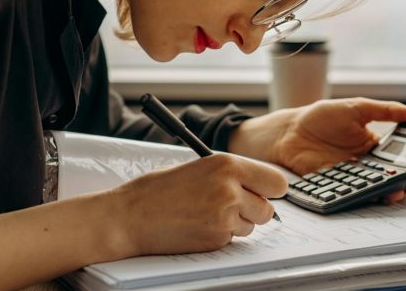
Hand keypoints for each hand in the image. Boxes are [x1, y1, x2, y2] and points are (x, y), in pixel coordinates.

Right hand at [106, 153, 286, 256]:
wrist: (129, 217)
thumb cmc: (157, 190)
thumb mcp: (199, 167)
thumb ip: (230, 174)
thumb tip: (257, 184)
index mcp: (227, 164)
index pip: (277, 182)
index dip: (271, 190)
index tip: (265, 192)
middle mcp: (230, 189)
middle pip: (268, 209)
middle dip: (255, 210)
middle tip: (234, 206)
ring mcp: (224, 217)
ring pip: (251, 227)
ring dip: (237, 223)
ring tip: (207, 213)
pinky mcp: (215, 239)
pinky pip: (232, 239)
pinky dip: (220, 235)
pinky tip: (198, 226)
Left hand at [229, 98, 405, 202]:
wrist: (289, 131)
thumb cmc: (322, 117)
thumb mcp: (358, 107)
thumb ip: (388, 111)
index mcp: (373, 146)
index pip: (399, 159)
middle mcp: (364, 164)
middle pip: (389, 178)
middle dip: (404, 183)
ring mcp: (350, 177)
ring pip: (373, 189)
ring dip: (386, 193)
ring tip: (396, 192)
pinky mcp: (334, 186)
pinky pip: (351, 194)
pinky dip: (361, 196)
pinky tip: (369, 194)